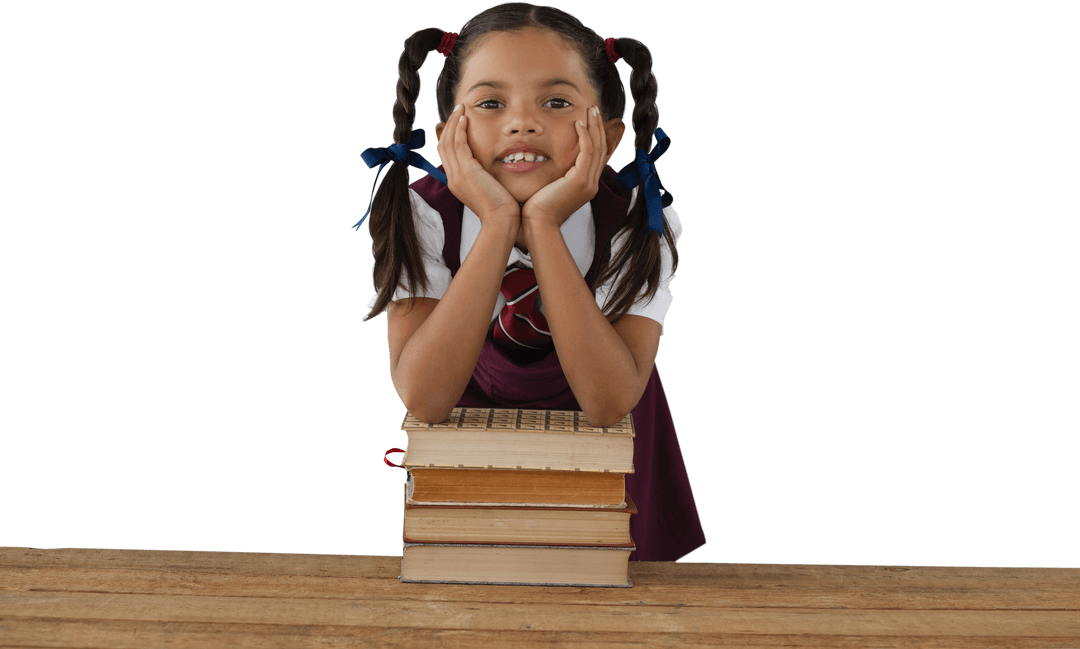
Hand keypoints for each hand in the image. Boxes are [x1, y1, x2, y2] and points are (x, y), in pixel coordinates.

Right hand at [437, 104, 520, 229]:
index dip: (450, 135)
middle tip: (457, 110)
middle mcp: (453, 177)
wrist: (501, 221)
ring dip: (453, 122)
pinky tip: (465, 118)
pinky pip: (458, 144)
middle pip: (443, 144)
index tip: (458, 122)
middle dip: (448, 125)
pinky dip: (460, 129)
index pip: (447, 154)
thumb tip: (490, 169)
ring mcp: (457, 174)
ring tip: (460, 108)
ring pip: (448, 141)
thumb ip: (485, 177)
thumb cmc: (501, 209)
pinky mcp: (466, 171)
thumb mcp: (489, 190)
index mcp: (456, 182)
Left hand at [521, 105, 607, 229]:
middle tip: (594, 109)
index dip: (596, 136)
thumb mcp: (550, 188)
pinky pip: (587, 152)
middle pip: (601, 149)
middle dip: (598, 127)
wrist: (538, 223)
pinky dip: (584, 136)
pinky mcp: (580, 180)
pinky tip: (578, 123)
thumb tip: (549, 166)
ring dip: (594, 126)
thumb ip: (555, 176)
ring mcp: (588, 183)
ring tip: (590, 109)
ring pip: (597, 147)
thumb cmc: (538, 208)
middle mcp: (591, 184)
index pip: (596, 156)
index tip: (591, 120)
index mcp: (586, 186)